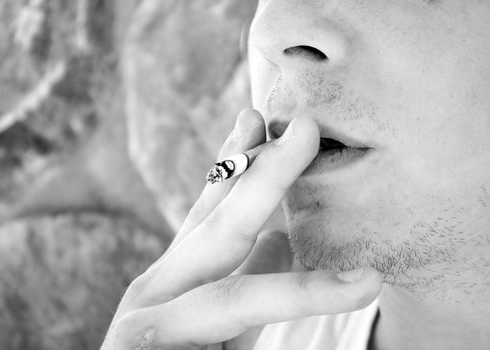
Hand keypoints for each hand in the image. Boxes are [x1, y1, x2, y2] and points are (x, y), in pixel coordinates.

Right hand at [101, 109, 381, 349]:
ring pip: (231, 297)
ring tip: (358, 265)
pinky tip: (350, 303)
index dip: (234, 162)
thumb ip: (248, 276)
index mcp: (174, 276)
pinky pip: (232, 339)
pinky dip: (293, 316)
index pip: (208, 207)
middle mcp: (156, 293)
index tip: (258, 117)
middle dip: (264, 177)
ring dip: (293, 275)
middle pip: (218, 227)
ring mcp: (146, 330)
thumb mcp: (213, 314)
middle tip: (307, 130)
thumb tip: (287, 235)